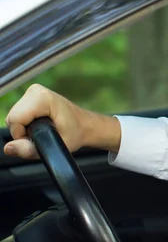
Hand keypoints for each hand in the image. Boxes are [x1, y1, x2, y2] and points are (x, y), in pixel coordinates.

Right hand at [3, 84, 120, 158]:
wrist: (85, 125)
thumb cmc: (75, 134)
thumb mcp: (55, 146)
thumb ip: (30, 149)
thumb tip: (9, 148)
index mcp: (43, 98)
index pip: (15, 120)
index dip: (22, 135)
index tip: (40, 138)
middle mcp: (36, 91)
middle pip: (12, 118)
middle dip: (22, 132)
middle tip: (43, 135)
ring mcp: (33, 92)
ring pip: (12, 117)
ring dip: (23, 129)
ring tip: (43, 130)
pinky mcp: (31, 95)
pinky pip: (17, 115)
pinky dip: (24, 124)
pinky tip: (40, 125)